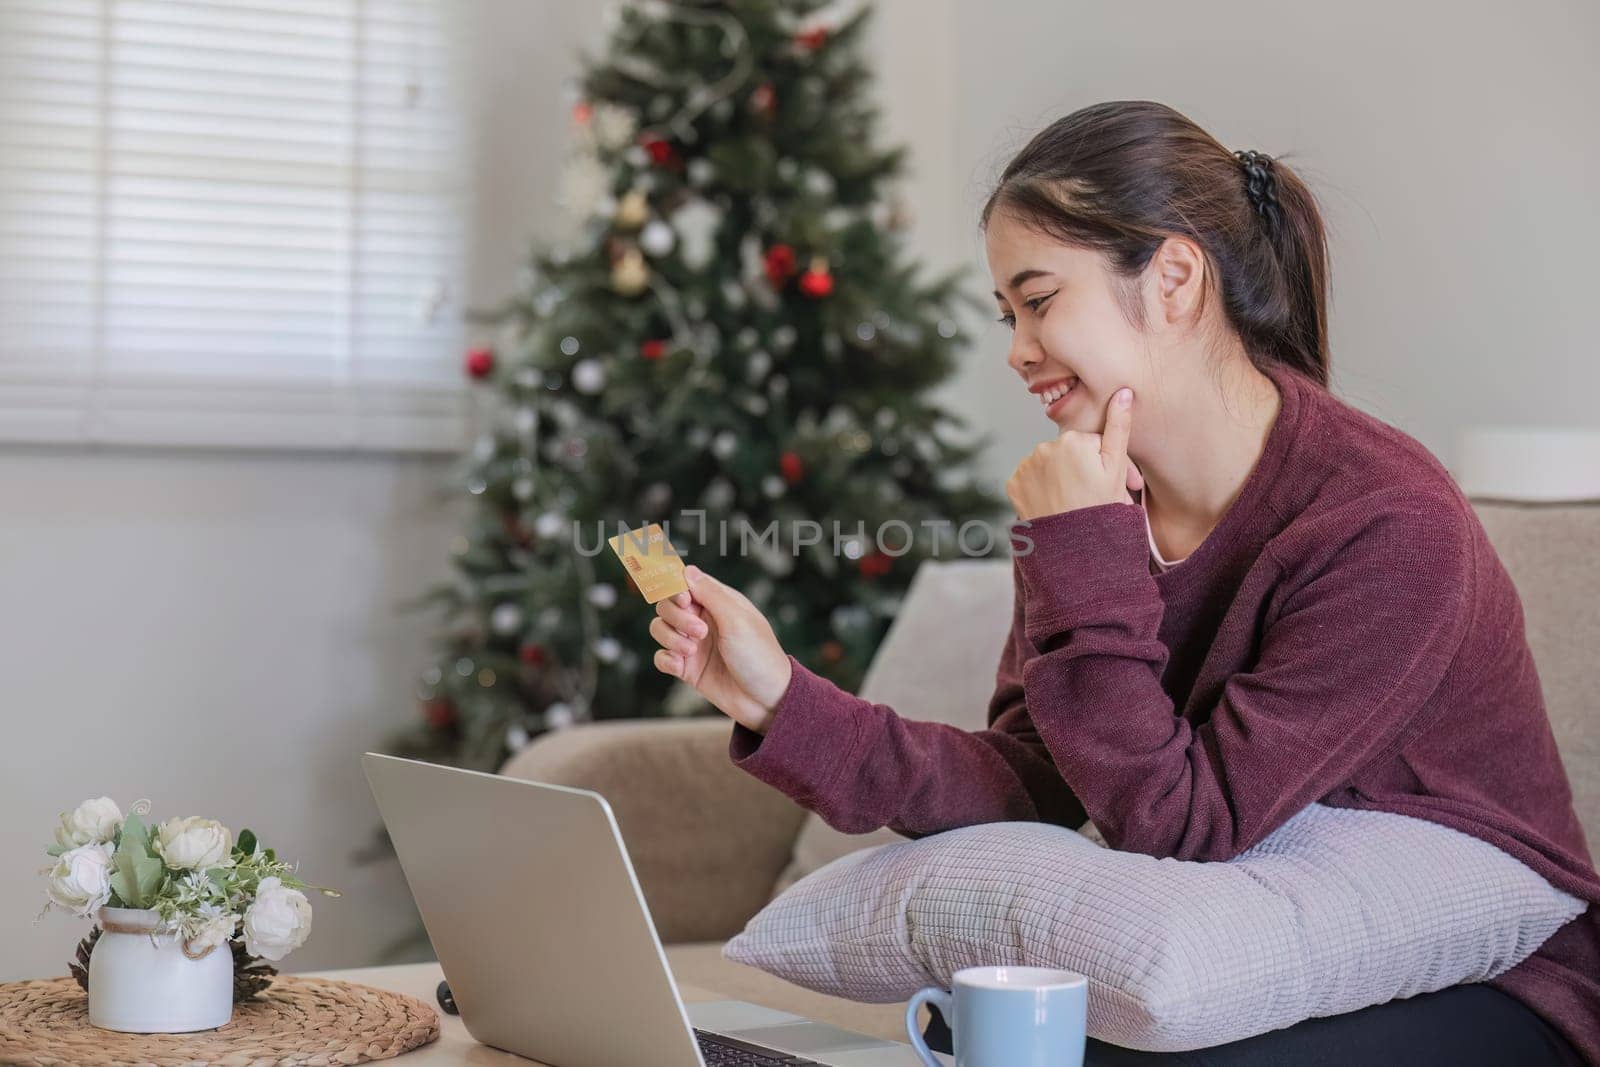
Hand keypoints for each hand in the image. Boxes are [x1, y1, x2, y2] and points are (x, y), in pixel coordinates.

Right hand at [650, 565, 791, 734]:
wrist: (766, 701)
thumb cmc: (759, 656)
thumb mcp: (737, 620)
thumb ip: (710, 594)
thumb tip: (686, 569)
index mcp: (719, 602)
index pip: (685, 582)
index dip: (676, 588)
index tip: (684, 601)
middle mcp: (703, 619)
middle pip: (666, 604)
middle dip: (676, 617)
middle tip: (700, 633)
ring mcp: (693, 643)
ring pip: (659, 628)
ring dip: (670, 638)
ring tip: (692, 651)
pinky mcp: (687, 668)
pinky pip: (661, 657)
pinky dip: (666, 660)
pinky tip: (681, 667)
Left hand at [1006, 387, 1139, 520]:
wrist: (1073, 549)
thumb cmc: (1101, 509)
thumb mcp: (1116, 468)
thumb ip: (1119, 426)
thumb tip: (1123, 391)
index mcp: (1072, 440)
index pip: (1091, 443)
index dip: (1104, 463)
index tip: (1115, 484)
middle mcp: (1044, 447)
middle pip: (1069, 453)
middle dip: (1082, 469)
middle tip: (1094, 496)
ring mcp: (1026, 466)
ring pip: (1049, 465)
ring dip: (1061, 478)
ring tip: (1074, 502)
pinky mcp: (1013, 484)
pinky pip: (1031, 479)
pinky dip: (1041, 488)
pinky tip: (1053, 503)